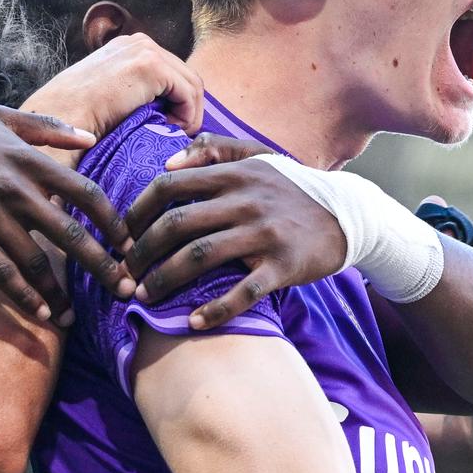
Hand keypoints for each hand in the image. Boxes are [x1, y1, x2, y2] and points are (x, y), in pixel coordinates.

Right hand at [0, 105, 129, 324]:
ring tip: (75, 316)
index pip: (86, 194)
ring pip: (36, 262)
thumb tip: (90, 139)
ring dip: (60, 293)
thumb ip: (47, 129)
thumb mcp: (0, 118)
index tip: (129, 246)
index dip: (113, 223)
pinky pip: (1, 273)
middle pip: (71, 234)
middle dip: (103, 266)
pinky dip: (24, 296)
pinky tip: (40, 313)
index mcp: (28, 160)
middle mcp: (14, 188)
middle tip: (126, 291)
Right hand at [24, 33, 204, 142]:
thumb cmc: (78, 119)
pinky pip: (189, 93)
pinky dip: (187, 116)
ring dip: (188, 115)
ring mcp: (145, 50)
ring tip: (169, 136)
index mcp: (127, 47)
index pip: (171, 72)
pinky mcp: (151, 66)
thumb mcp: (111, 98)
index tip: (166, 128)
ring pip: (192, 84)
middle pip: (186, 75)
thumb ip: (134, 94)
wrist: (59, 119)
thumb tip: (164, 112)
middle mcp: (138, 42)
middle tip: (173, 134)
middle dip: (186, 108)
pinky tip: (168, 131)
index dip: (177, 103)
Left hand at [120, 134, 349, 328]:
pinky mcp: (283, 266)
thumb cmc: (293, 189)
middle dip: (141, 252)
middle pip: (176, 224)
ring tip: (144, 297)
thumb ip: (214, 150)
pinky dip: (215, 310)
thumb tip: (168, 158)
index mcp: (234, 174)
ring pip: (200, 257)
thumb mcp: (259, 157)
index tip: (122, 234)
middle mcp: (245, 201)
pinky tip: (194, 322)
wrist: (349, 217)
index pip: (170, 185)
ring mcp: (264, 234)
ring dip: (165, 280)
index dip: (137, 211)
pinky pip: (243, 292)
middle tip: (125, 273)